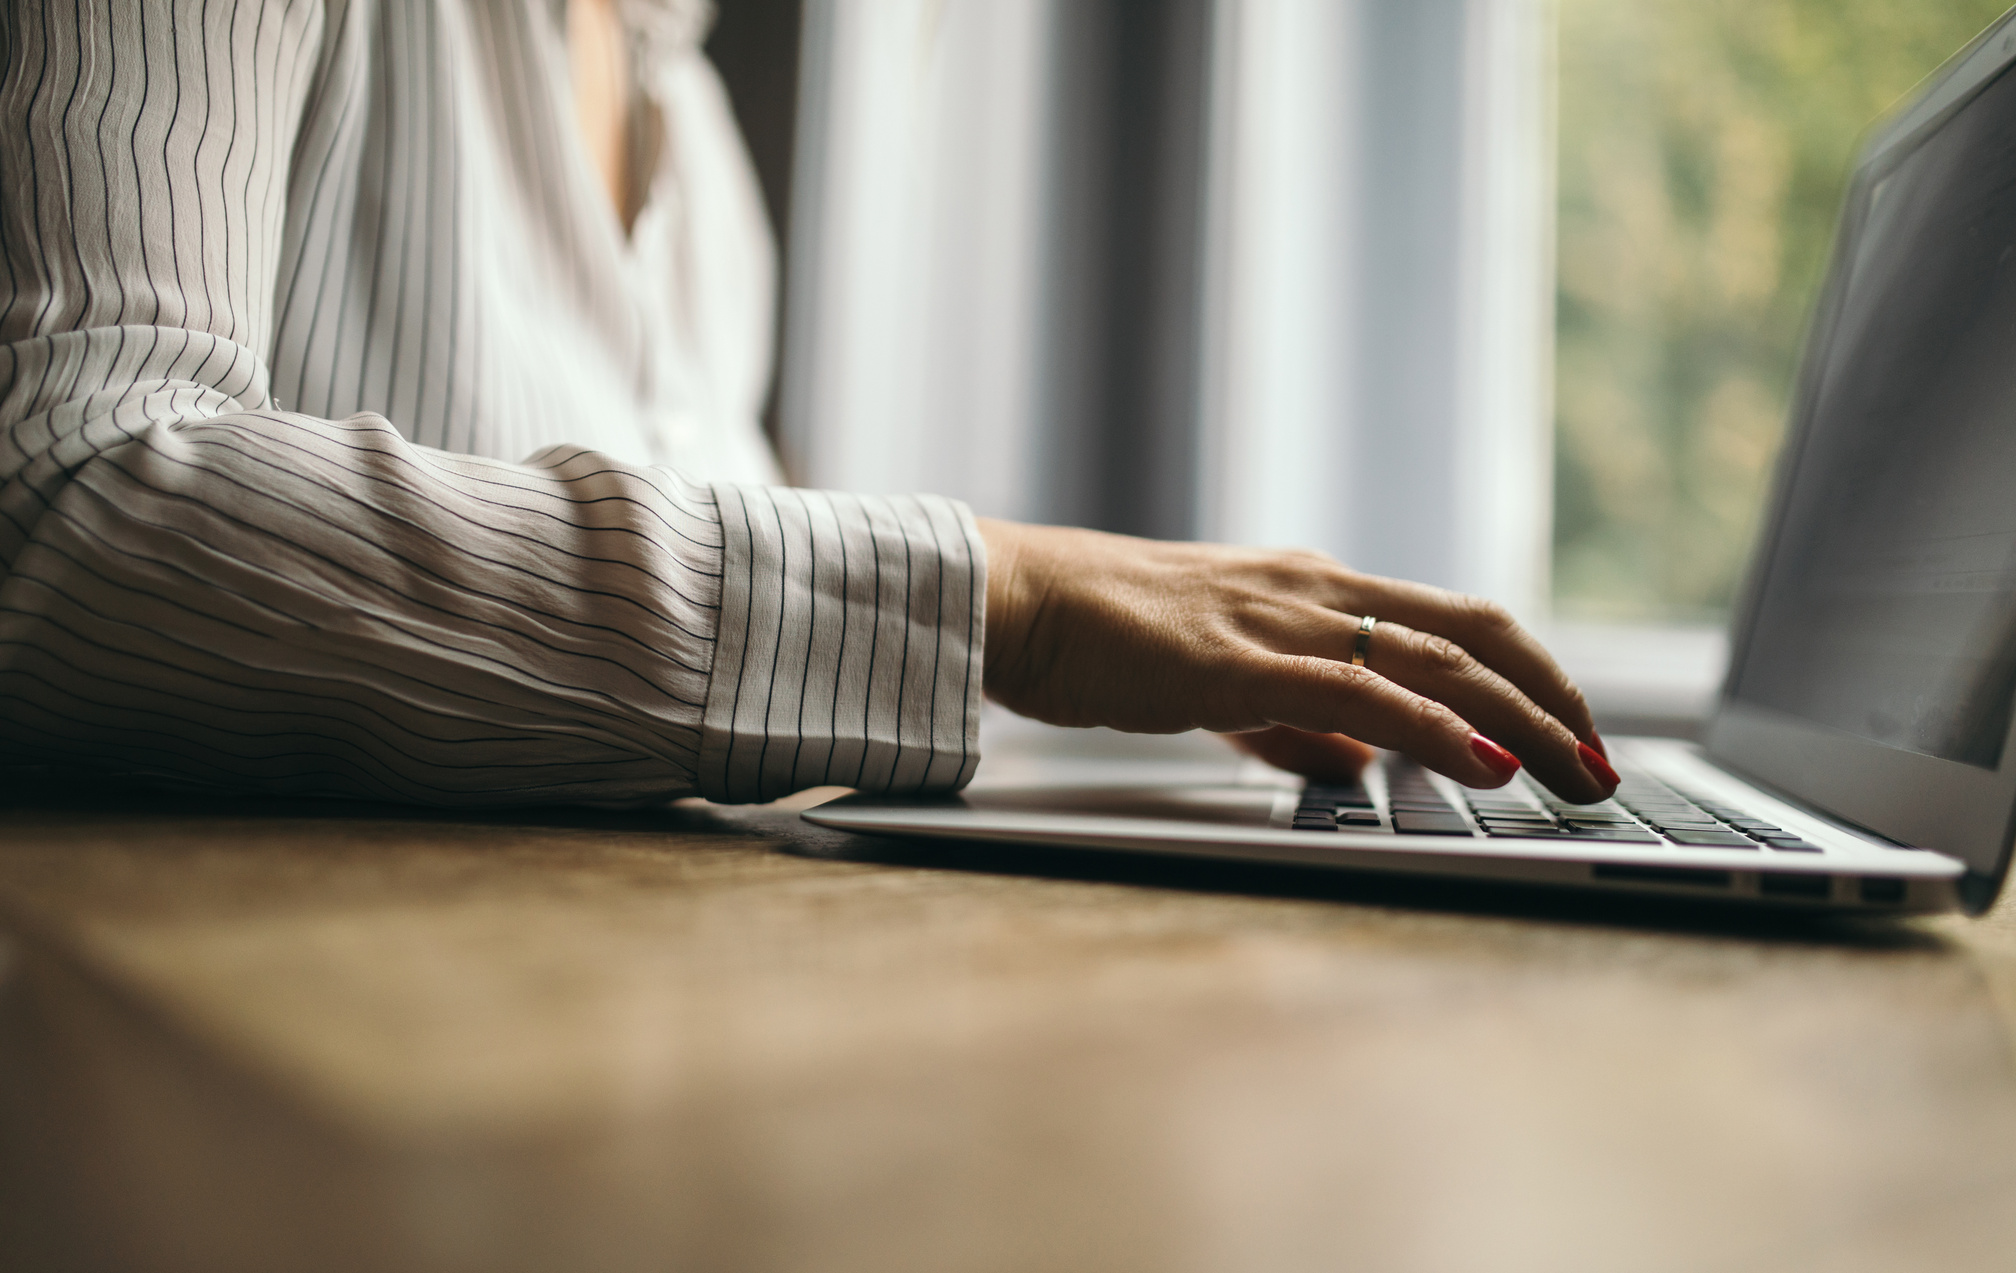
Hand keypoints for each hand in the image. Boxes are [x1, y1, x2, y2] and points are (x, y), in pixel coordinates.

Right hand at [975, 519, 1617, 802]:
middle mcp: (1317, 590)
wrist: (1017, 601)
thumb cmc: (1101, 637)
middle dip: (1554, 701)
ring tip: (1578, 773)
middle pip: (1476, 632)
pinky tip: (1487, 766)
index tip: (1571, 738)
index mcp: (1313, 590)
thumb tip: (1361, 765)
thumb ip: (1294, 722)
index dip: (1528, 678)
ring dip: (1523, 721)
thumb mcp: (1219, 681)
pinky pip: (1363, 693)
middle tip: (1603, 766)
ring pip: (1439, 660)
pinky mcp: (1243, 661)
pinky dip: (1438, 730)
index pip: (1455, 624)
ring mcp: (1285, 619)